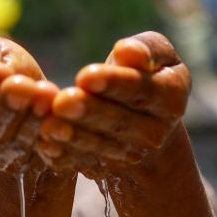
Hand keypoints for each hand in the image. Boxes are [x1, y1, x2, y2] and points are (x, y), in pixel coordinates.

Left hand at [35, 31, 190, 176]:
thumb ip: (147, 48)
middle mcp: (156, 132)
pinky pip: (84, 163)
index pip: (141, 89)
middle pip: (119, 121)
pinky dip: (64, 157)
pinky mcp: (108, 168)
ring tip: (49, 126)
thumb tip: (129, 52)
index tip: (85, 75)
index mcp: (171, 97)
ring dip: (74, 138)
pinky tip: (45, 146)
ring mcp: (132, 155)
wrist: (144, 120)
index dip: (114, 83)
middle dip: (89, 112)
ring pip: (101, 146)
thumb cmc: (145, 75)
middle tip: (62, 102)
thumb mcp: (157, 54)